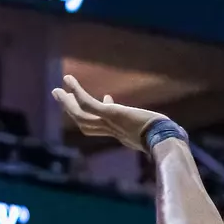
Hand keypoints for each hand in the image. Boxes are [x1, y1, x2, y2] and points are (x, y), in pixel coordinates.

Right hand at [52, 75, 169, 150]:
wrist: (165, 142)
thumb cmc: (166, 138)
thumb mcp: (156, 130)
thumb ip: (150, 125)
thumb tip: (159, 121)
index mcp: (123, 135)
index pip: (106, 127)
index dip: (103, 115)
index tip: (108, 98)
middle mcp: (113, 131)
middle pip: (86, 124)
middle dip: (73, 111)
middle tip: (61, 97)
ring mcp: (110, 123)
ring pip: (81, 116)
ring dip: (67, 103)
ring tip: (57, 90)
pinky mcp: (110, 115)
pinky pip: (88, 104)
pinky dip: (77, 92)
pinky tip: (69, 80)